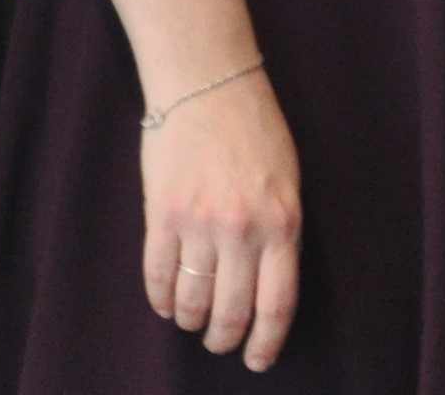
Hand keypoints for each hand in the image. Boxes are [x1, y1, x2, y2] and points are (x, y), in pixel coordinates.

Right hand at [141, 66, 300, 370]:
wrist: (208, 83)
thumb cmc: (256, 130)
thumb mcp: (288, 181)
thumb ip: (281, 233)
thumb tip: (268, 288)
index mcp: (283, 222)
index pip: (277, 304)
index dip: (266, 342)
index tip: (258, 360)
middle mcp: (242, 229)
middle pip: (232, 312)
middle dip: (226, 339)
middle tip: (221, 343)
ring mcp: (199, 224)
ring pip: (192, 301)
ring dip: (192, 321)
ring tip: (193, 321)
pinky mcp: (161, 215)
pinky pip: (157, 276)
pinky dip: (161, 299)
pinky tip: (167, 303)